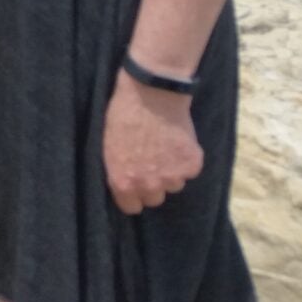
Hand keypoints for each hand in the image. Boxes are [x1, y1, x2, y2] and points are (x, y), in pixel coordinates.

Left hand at [104, 71, 202, 213]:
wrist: (151, 94)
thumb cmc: (123, 115)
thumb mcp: (108, 146)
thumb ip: (119, 171)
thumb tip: (125, 186)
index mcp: (124, 182)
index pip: (132, 207)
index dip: (133, 196)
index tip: (134, 186)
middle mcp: (149, 185)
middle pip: (154, 198)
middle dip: (152, 184)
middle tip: (150, 163)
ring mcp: (173, 177)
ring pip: (174, 184)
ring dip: (170, 172)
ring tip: (163, 147)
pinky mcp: (192, 165)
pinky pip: (189, 171)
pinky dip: (185, 160)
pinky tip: (176, 141)